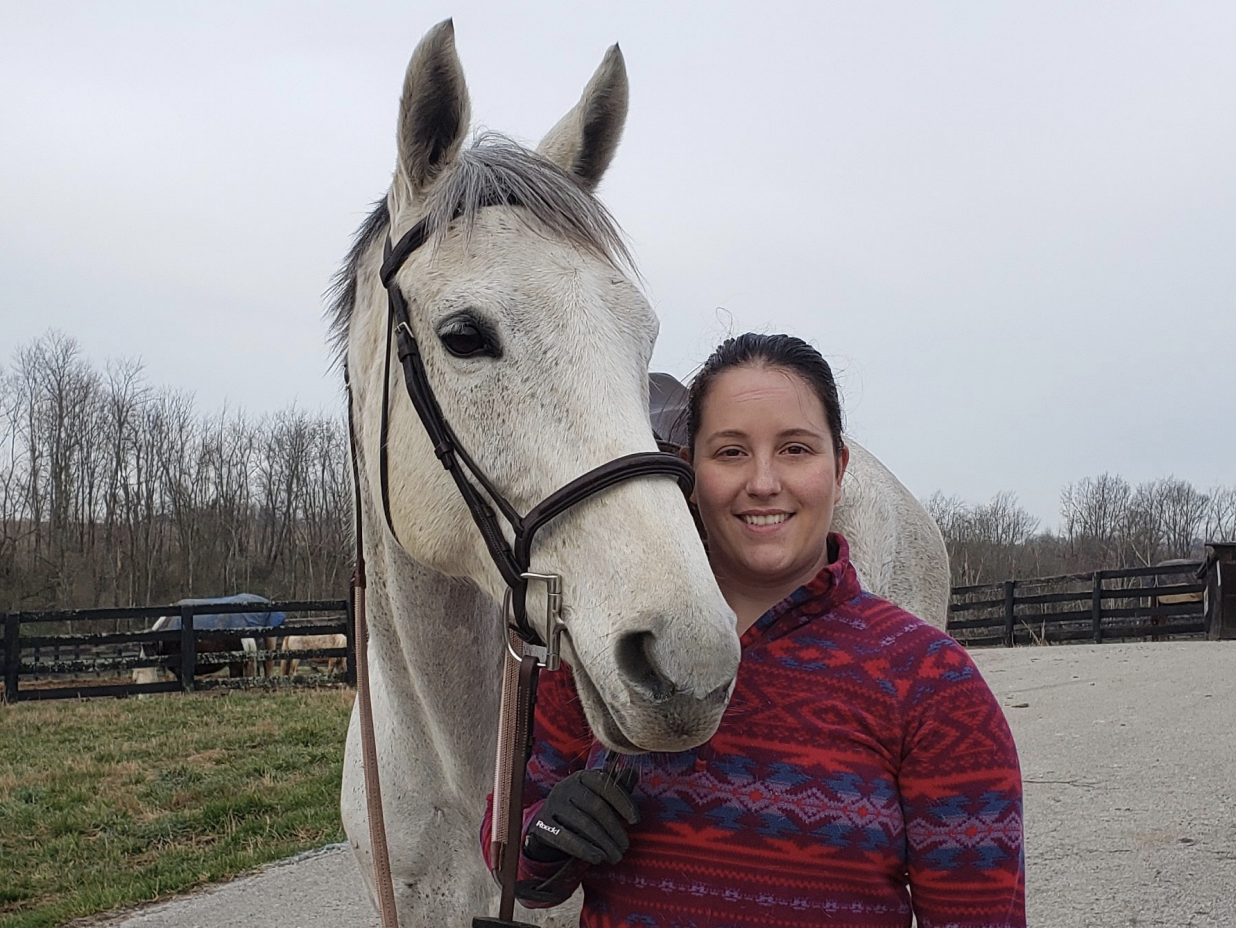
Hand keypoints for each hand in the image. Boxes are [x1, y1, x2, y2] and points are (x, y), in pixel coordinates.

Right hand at [524, 767, 638, 865]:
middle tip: (625, 847)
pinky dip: (584, 850)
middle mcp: (565, 787)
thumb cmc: (581, 808)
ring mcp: (552, 805)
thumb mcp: (597, 795)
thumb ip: (616, 787)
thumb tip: (634, 773)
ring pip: (583, 824)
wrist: (548, 822)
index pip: (604, 784)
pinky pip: (565, 838)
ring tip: (615, 857)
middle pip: (596, 807)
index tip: (635, 820)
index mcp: (582, 776)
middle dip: (614, 829)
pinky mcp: (542, 824)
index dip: (622, 802)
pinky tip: (598, 858)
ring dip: (603, 843)